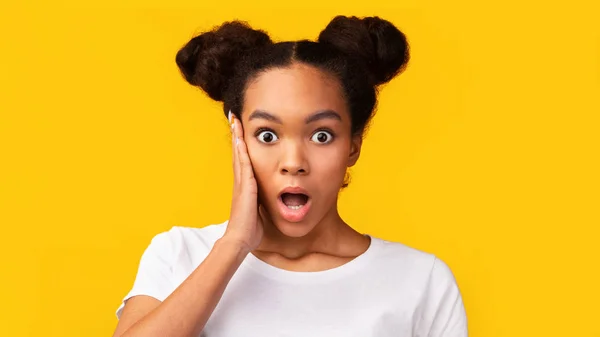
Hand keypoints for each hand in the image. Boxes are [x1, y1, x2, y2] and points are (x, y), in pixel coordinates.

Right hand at [223, 111, 263, 252]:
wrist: (240, 240)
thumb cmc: (250, 230)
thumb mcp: (258, 211)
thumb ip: (261, 203)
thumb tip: (270, 202)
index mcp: (244, 186)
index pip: (242, 160)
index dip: (240, 145)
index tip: (240, 131)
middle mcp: (241, 181)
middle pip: (238, 153)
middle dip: (236, 135)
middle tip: (234, 118)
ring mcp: (241, 183)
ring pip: (239, 155)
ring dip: (237, 137)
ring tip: (235, 121)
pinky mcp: (245, 187)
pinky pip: (243, 164)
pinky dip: (241, 151)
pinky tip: (241, 139)